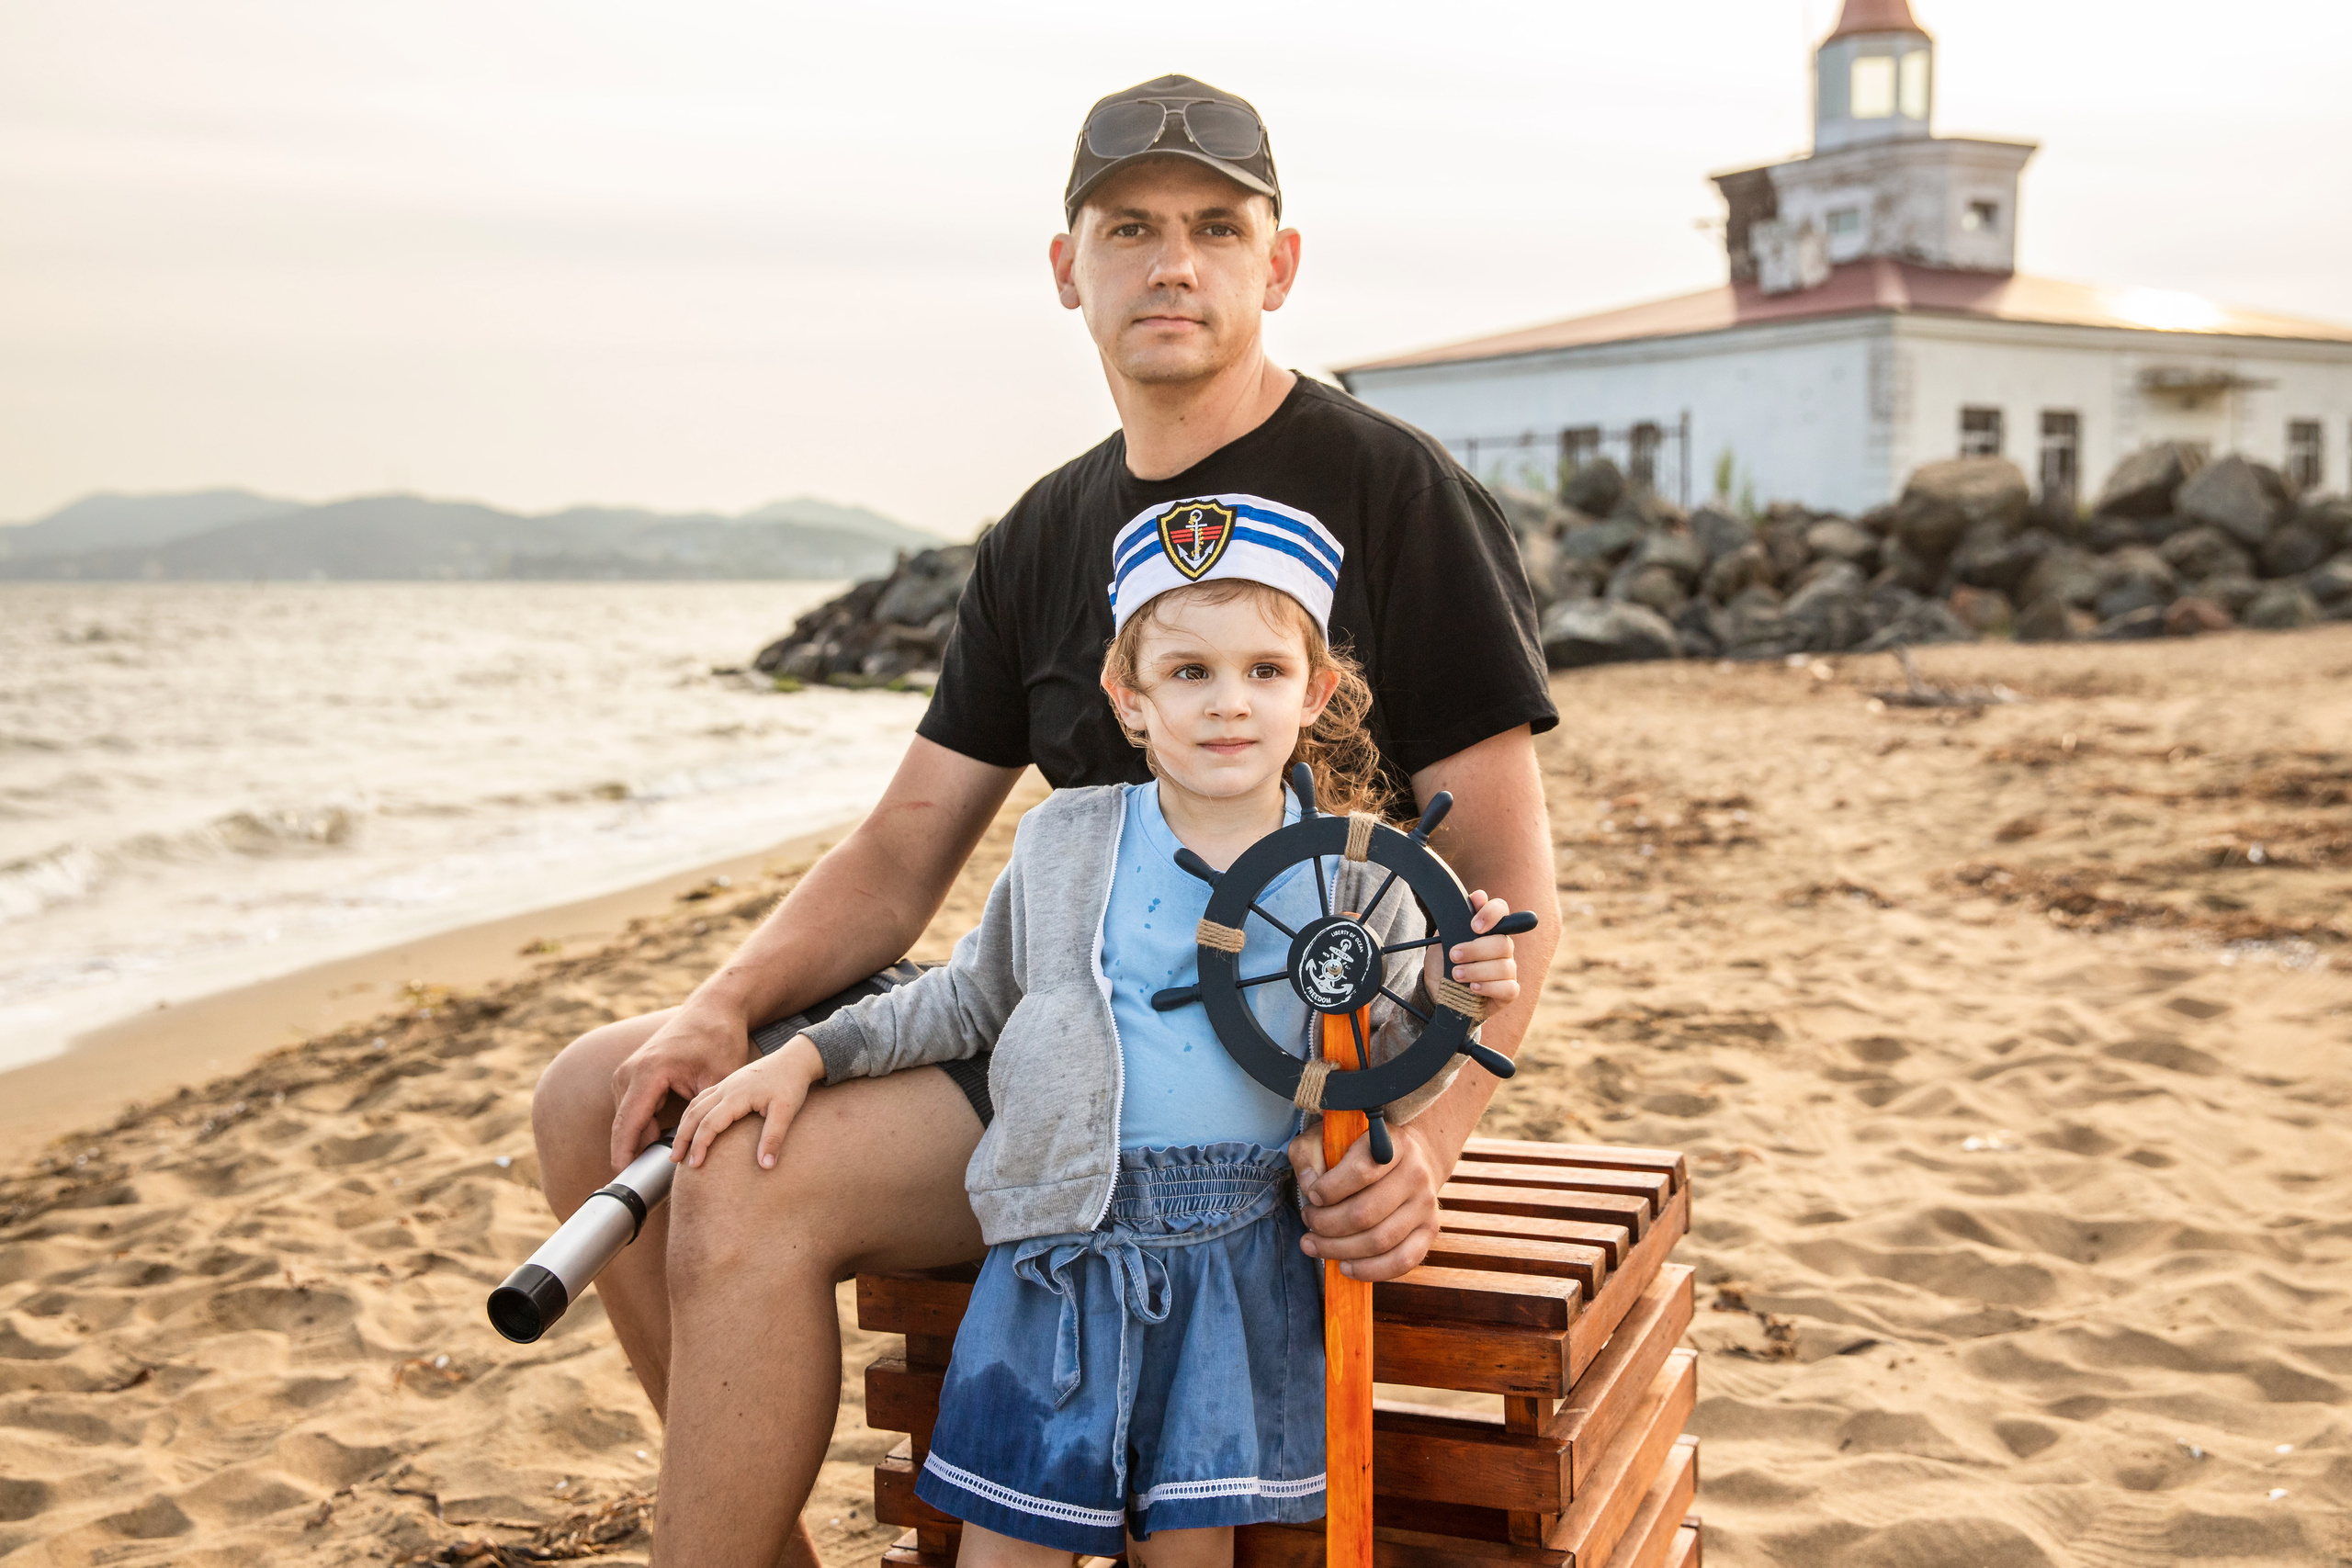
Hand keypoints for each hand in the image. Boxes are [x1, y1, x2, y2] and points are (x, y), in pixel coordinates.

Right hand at [607, 1001, 759, 1171]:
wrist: (713, 1009)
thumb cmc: (720, 1040)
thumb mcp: (720, 1079)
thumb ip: (707, 1115)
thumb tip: (702, 1151)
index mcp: (647, 1072)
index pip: (628, 1124)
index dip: (624, 1155)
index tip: (623, 1182)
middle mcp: (629, 1072)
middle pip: (626, 1126)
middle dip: (634, 1154)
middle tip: (648, 1185)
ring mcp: (627, 1072)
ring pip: (630, 1120)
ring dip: (643, 1141)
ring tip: (663, 1164)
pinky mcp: (632, 1075)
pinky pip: (634, 1110)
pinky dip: (647, 1127)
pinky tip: (665, 1141)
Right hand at [672, 1036, 826, 1169]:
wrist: (796, 1059)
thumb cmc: (792, 1084)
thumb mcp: (787, 1111)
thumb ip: (774, 1138)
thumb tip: (765, 1166)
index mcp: (737, 1095)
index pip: (710, 1123)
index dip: (699, 1145)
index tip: (694, 1165)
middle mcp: (726, 1088)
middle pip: (695, 1114)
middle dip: (682, 1137)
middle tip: (675, 1159)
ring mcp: (725, 1083)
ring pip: (695, 1104)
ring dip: (684, 1125)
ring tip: (678, 1146)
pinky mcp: (728, 1082)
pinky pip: (702, 1097)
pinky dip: (692, 1113)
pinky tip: (691, 1124)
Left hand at [1286, 1115, 1444, 1281]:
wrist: (1407, 1162)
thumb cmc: (1358, 1152)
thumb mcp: (1328, 1139)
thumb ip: (1309, 1154)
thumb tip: (1309, 1185)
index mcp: (1393, 1145)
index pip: (1362, 1172)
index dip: (1329, 1190)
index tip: (1312, 1196)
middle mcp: (1416, 1174)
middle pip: (1365, 1213)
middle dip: (1326, 1224)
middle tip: (1308, 1221)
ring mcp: (1426, 1205)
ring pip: (1379, 1241)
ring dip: (1338, 1249)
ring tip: (1314, 1244)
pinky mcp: (1429, 1231)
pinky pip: (1402, 1261)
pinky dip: (1369, 1270)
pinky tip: (1344, 1266)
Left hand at [1426, 890, 1519, 1008]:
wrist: (1436, 992)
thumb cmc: (1443, 962)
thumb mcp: (1443, 937)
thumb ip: (1458, 917)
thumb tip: (1479, 895)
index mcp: (1488, 929)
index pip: (1501, 910)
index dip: (1491, 914)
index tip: (1474, 926)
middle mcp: (1502, 947)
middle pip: (1503, 943)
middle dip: (1476, 950)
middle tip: (1454, 955)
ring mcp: (1507, 970)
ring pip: (1504, 967)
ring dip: (1476, 971)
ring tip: (1456, 975)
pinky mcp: (1508, 992)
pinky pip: (1509, 988)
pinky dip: (1489, 988)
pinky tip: (1473, 989)